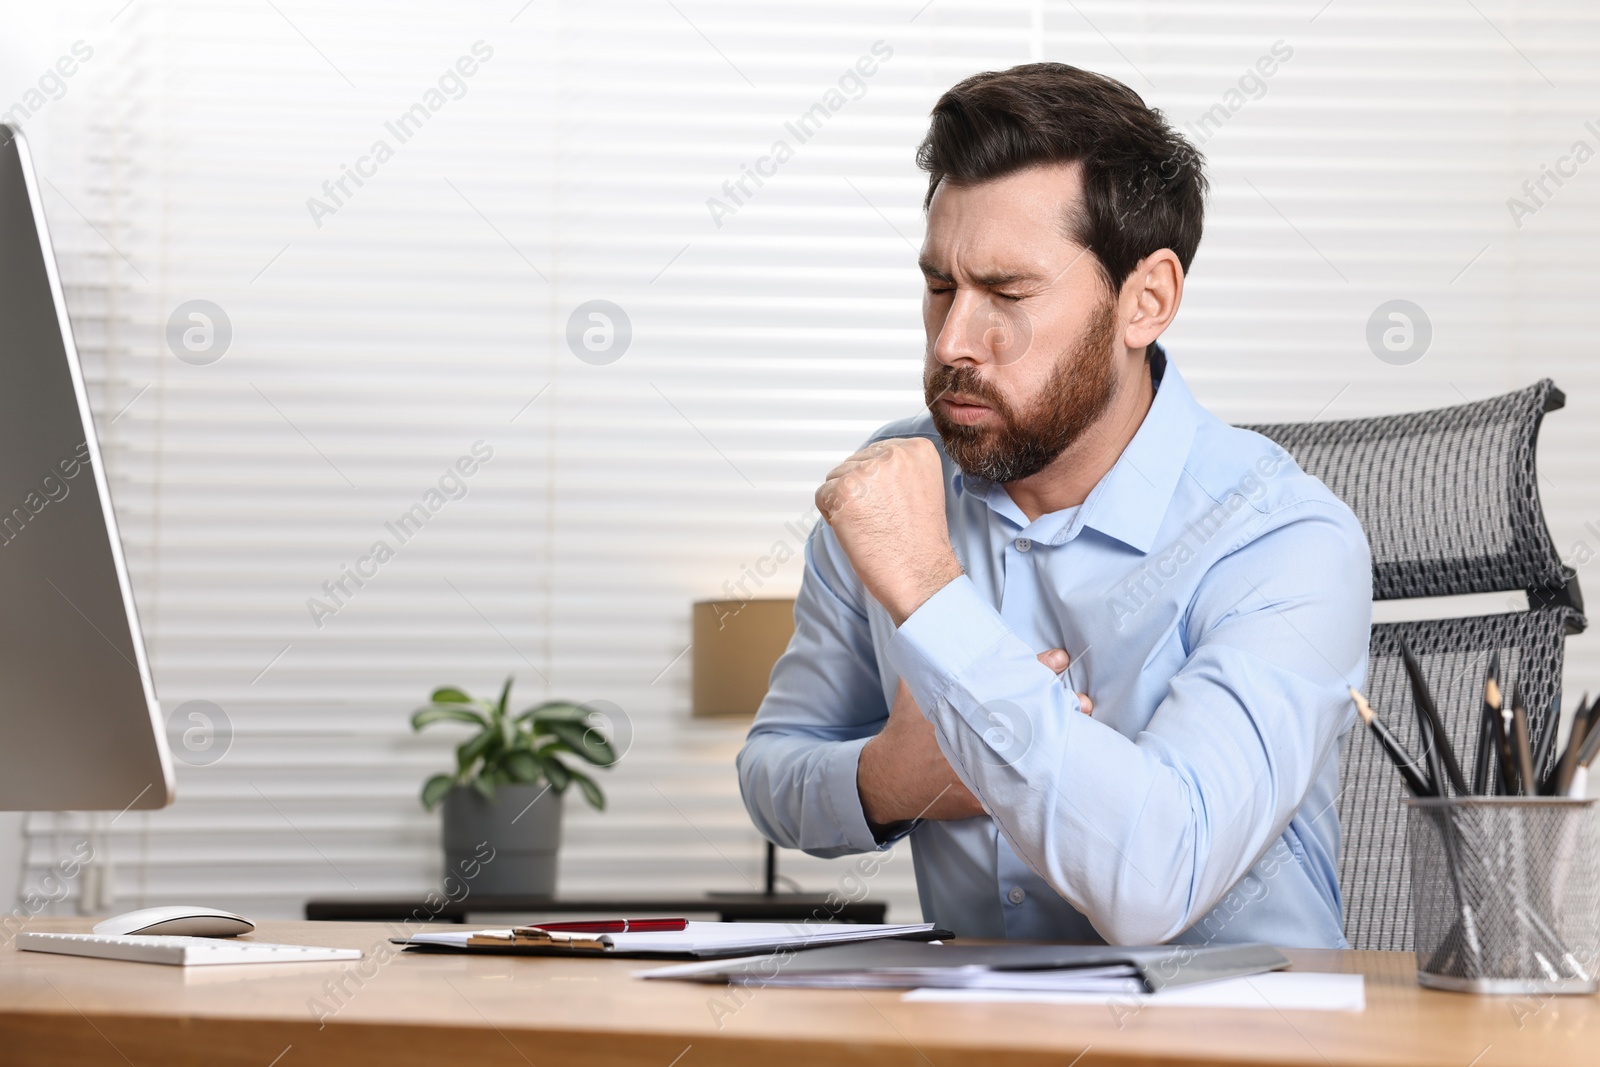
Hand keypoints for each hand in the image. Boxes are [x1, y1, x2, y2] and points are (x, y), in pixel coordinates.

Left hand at [815, 438, 963, 624]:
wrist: (921, 576)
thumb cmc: (919, 541)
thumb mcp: (921, 488)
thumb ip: (896, 468)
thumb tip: (863, 462)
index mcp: (917, 449)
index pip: (876, 453)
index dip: (877, 485)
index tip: (892, 507)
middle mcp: (894, 454)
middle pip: (854, 463)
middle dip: (859, 492)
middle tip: (882, 520)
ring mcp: (868, 471)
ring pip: (835, 478)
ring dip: (845, 504)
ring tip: (872, 526)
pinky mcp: (844, 490)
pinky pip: (822, 496)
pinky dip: (832, 517)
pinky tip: (857, 532)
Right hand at [857, 648, 1092, 830]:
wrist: (890, 778)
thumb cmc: (904, 733)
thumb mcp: (915, 691)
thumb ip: (932, 664)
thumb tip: (936, 631)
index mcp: (963, 707)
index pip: (1006, 681)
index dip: (1036, 668)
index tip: (1059, 660)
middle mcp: (974, 737)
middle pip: (1026, 718)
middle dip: (1057, 708)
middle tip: (1083, 702)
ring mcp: (980, 769)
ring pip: (1026, 757)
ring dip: (1053, 747)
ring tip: (1083, 737)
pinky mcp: (983, 795)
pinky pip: (1016, 792)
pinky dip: (1037, 785)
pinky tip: (1061, 779)